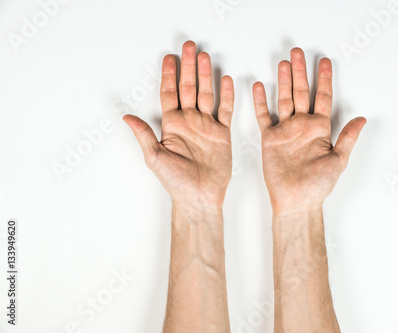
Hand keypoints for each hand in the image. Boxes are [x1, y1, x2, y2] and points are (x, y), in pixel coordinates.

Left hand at [124, 41, 234, 210]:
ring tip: (205, 57)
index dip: (169, 75)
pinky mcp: (222, 134)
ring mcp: (206, 126)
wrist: (200, 197)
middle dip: (188, 67)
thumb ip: (144, 135)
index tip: (169, 58)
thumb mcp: (155, 157)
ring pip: (206, 94)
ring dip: (205, 76)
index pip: (169, 93)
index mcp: (172, 125)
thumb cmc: (177, 182)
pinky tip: (225, 81)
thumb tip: (127, 116)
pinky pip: (225, 110)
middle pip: (188, 88)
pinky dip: (226, 96)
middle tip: (189, 47)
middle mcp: (189, 122)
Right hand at [252, 48, 365, 213]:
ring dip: (283, 81)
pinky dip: (260, 102)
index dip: (324, 79)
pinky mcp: (270, 139)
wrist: (296, 201)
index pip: (323, 98)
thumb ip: (347, 138)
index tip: (325, 62)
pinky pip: (264, 116)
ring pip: (284, 99)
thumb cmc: (318, 186)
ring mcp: (286, 130)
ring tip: (283, 63)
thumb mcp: (338, 161)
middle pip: (302, 92)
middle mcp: (302, 126)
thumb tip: (362, 119)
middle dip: (301, 72)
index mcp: (320, 129)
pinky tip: (260, 86)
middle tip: (298, 52)